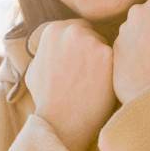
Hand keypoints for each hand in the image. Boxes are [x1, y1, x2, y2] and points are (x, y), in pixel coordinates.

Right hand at [24, 19, 118, 150]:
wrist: (61, 122)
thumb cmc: (46, 99)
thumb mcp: (33, 69)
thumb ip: (44, 50)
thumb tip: (50, 46)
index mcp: (53, 30)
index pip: (76, 28)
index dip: (79, 47)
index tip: (79, 62)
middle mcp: (71, 31)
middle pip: (92, 34)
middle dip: (91, 50)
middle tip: (88, 73)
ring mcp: (90, 41)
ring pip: (104, 46)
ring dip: (102, 60)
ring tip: (93, 82)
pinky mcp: (107, 55)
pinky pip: (116, 59)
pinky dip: (112, 71)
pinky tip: (102, 85)